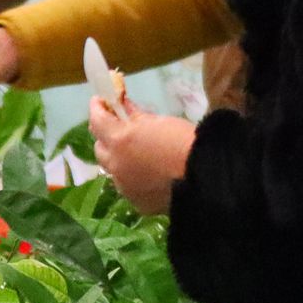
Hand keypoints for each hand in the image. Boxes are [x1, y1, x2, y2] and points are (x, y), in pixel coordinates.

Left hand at [89, 98, 194, 215]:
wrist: (205, 179)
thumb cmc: (184, 142)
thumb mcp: (160, 122)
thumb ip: (137, 117)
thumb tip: (125, 107)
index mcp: (119, 140)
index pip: (97, 120)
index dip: (96, 108)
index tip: (99, 100)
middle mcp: (115, 165)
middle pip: (100, 148)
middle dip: (106, 137)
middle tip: (119, 128)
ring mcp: (124, 186)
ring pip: (112, 169)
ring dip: (118, 158)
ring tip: (135, 153)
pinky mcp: (136, 202)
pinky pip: (128, 186)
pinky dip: (133, 176)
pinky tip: (148, 174)